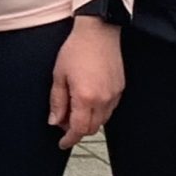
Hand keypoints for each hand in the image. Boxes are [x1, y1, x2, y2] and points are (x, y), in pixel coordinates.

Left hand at [48, 15, 123, 149]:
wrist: (98, 32)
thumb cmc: (76, 49)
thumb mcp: (59, 75)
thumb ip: (57, 102)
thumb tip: (55, 121)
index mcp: (86, 97)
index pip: (79, 129)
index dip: (69, 139)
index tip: (62, 143)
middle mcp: (103, 99)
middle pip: (92, 128)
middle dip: (77, 130)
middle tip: (63, 120)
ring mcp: (114, 94)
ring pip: (102, 120)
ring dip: (88, 120)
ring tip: (75, 107)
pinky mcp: (121, 88)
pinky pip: (110, 109)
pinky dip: (98, 111)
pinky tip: (88, 100)